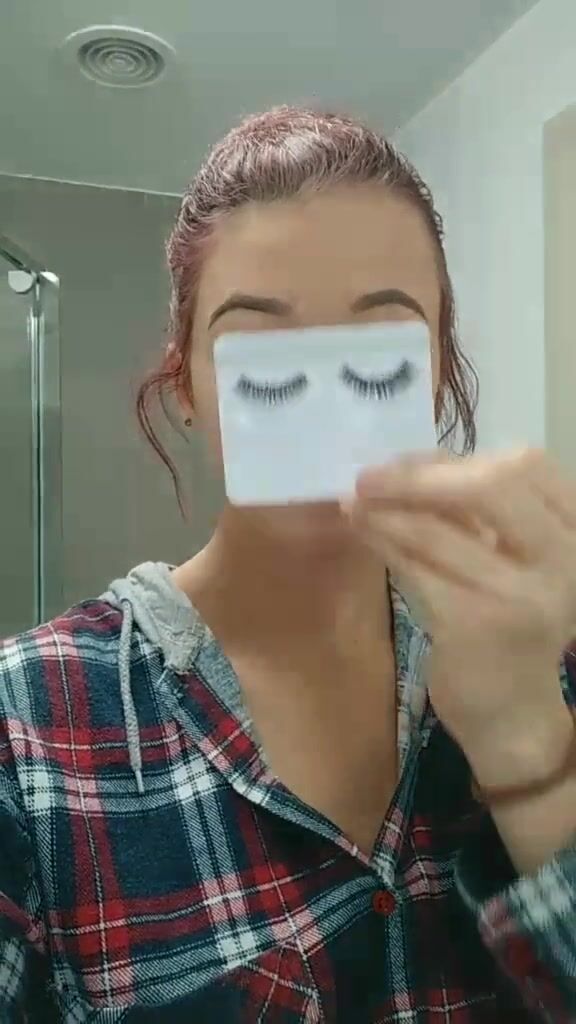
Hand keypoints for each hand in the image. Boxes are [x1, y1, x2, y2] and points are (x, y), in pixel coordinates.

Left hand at [348, 449, 575, 787]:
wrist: (512, 714)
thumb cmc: (508, 625)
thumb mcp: (511, 560)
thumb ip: (478, 513)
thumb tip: (408, 465)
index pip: (528, 466)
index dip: (461, 457)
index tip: (410, 462)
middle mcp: (566, 561)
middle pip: (492, 485)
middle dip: (419, 476)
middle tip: (367, 477)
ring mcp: (523, 595)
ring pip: (440, 530)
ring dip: (386, 510)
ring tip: (353, 501)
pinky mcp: (476, 625)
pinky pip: (416, 568)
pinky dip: (383, 543)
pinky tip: (363, 533)